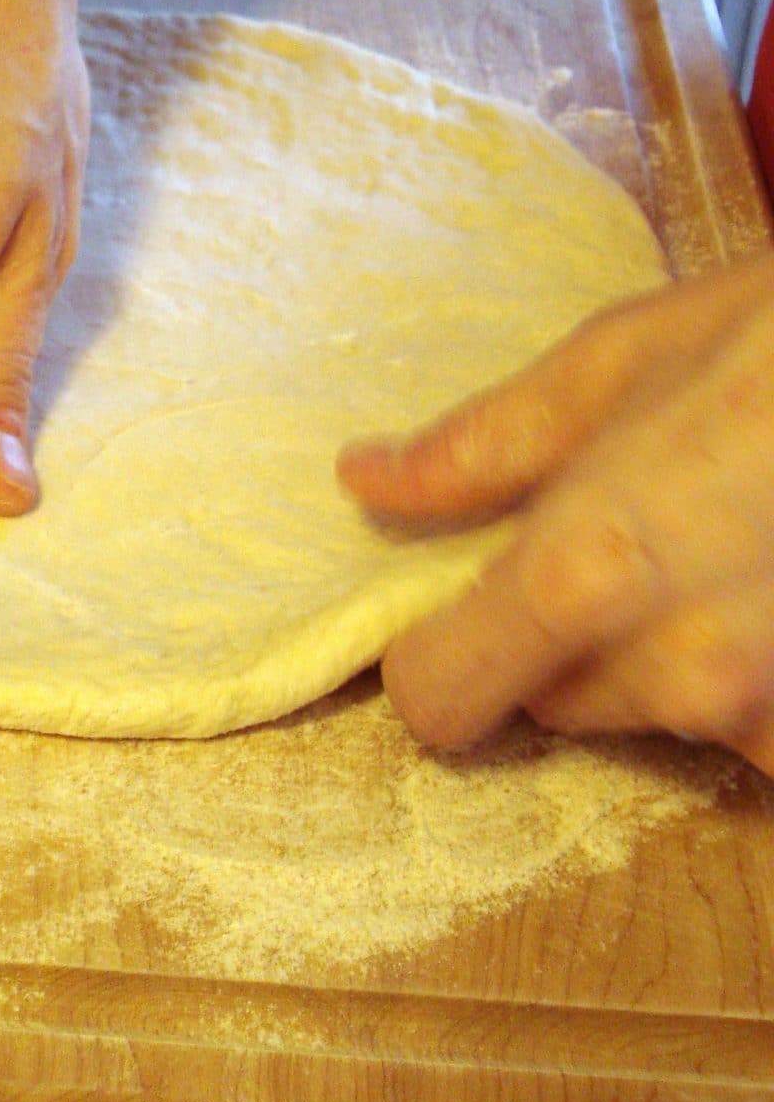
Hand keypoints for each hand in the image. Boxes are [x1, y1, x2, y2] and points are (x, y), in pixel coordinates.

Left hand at [337, 255, 773, 776]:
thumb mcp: (614, 363)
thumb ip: (479, 448)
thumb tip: (367, 482)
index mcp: (584, 577)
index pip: (442, 701)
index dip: (434, 661)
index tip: (455, 617)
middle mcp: (680, 672)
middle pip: (556, 704)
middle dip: (569, 640)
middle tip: (639, 539)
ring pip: (668, 718)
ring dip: (680, 661)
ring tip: (738, 547)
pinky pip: (766, 738)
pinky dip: (765, 682)